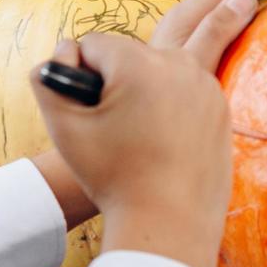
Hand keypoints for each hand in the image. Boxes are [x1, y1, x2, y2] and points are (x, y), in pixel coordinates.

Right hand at [35, 32, 233, 266]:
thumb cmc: (113, 177)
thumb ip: (46, 79)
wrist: (169, 222)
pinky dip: (171, 104)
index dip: (79, 74)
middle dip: (114, 79)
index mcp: (137, 63)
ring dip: (144, 88)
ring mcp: (205, 84)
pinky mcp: (221, 106)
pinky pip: (185, 90)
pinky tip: (161, 136)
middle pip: (128, 54)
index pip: (94, 45)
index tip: (87, 108)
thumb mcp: (63, 128)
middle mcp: (177, 63)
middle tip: (113, 122)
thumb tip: (63, 54)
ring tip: (137, 130)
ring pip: (159, 69)